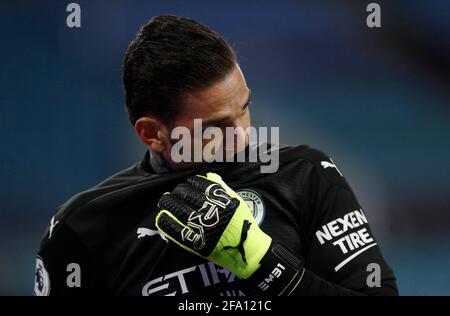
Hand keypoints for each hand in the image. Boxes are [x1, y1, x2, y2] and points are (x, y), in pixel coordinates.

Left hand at [155, 172, 303, 294]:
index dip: (190, 183)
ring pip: (179, 210)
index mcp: (221, 200)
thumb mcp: (236, 201)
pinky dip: (167, 223)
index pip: (200, 185)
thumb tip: (207, 176)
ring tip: (163, 200)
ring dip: (168, 203)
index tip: (186, 184)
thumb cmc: (242, 223)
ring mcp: (202, 227)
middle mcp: (211, 211)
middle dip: (177, 192)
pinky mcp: (196, 242)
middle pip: (187, 196)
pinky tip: (161, 217)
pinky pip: (176, 231)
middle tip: (173, 192)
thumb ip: (222, 188)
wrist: (245, 250)